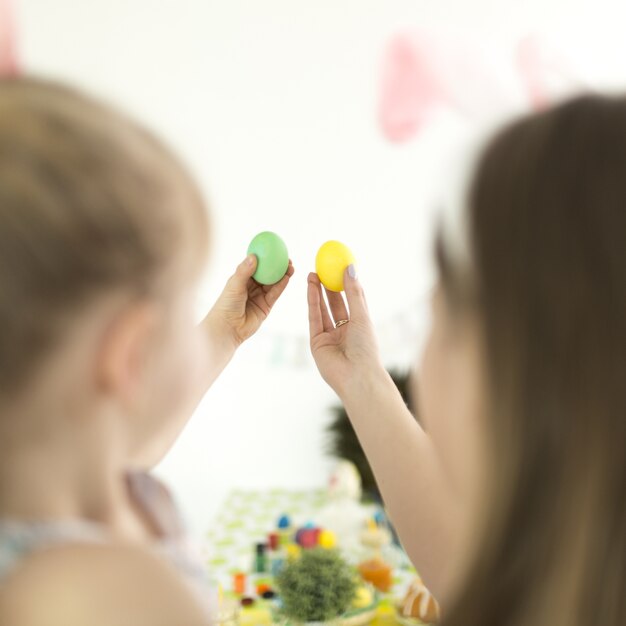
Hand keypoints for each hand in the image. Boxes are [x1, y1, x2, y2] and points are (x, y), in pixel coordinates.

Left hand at [207, 254, 293, 349]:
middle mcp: (251, 287)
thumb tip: (254, 256)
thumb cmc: (226, 305)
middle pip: (267, 274)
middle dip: (277, 265)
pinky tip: (287, 278)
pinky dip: (281, 286)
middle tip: (286, 257)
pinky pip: (275, 294)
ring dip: (282, 275)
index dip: (265, 258)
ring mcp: (259, 297)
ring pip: (273, 283)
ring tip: (291, 266)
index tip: (273, 249)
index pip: (254, 265)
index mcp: (241, 279)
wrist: (228, 328)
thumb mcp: (234, 285)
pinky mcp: (266, 306)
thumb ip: (244, 271)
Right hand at [307, 265, 382, 396]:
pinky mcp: (317, 342)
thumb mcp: (361, 315)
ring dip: (317, 292)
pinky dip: (312, 303)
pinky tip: (311, 289)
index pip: (353, 300)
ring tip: (312, 274)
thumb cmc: (366, 347)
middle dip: (328, 286)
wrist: (356, 375)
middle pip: (335, 303)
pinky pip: (314, 319)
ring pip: (323, 310)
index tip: (340, 266)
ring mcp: (330, 337)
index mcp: (360, 325)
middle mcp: (345, 330)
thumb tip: (350, 267)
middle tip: (322, 267)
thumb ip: (353, 292)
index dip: (346, 283)